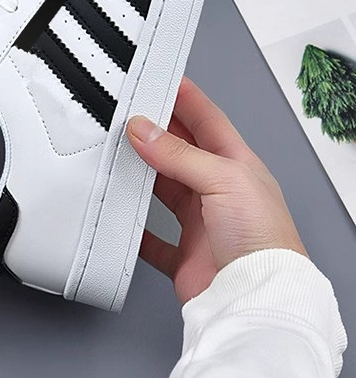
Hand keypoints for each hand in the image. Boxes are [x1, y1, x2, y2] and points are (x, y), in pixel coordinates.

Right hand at [126, 77, 307, 304]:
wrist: (256, 296)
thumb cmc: (262, 239)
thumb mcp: (223, 180)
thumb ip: (179, 155)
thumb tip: (144, 129)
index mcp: (237, 167)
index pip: (208, 121)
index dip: (186, 98)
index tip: (161, 80)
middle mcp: (219, 192)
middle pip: (180, 153)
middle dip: (155, 133)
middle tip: (126, 115)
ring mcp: (201, 224)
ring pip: (162, 190)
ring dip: (140, 175)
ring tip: (116, 156)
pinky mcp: (184, 256)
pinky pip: (151, 239)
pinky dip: (134, 229)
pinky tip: (120, 216)